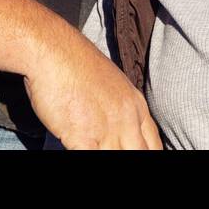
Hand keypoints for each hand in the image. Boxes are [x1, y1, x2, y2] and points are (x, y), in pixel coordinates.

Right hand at [23, 35, 161, 149]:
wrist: (53, 50)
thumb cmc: (75, 63)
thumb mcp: (112, 82)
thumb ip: (120, 108)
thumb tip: (118, 128)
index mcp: (136, 105)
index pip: (154, 144)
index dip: (147, 153)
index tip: (135, 151)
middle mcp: (127, 119)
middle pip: (140, 153)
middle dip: (131, 155)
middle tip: (113, 149)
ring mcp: (107, 130)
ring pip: (118, 157)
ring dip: (107, 154)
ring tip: (96, 148)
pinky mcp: (83, 137)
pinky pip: (91, 158)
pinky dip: (83, 157)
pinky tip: (77, 148)